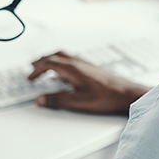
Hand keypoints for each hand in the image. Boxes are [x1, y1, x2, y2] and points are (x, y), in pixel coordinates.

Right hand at [29, 51, 150, 114]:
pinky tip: (66, 71)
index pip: (49, 63)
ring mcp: (86, 64)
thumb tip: (39, 99)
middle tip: (33, 66)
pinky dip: (62, 62)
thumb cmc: (107, 97)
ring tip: (46, 65)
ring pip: (64, 56)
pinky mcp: (93, 68)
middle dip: (42, 60)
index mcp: (72, 69)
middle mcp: (79, 63)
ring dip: (52, 59)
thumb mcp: (78, 102)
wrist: (127, 94)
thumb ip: (57, 100)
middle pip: (55, 56)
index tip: (30, 77)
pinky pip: (72, 59)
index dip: (37, 69)